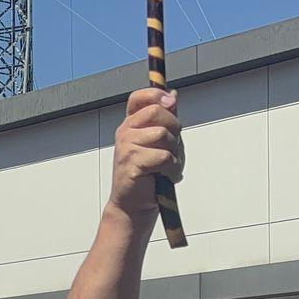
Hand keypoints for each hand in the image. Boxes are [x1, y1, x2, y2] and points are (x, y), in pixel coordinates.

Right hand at [108, 88, 182, 216]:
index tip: (170, 102)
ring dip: (173, 152)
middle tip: (171, 146)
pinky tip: (165, 175)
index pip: (139, 97)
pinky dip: (171, 168)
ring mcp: (125, 147)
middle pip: (156, 112)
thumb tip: (173, 95)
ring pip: (161, 135)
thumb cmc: (151, 173)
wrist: (135, 203)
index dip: (155, 94)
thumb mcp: (163, 141)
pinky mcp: (130, 163)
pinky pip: (163, 157)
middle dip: (174, 128)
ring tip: (167, 165)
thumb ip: (167, 119)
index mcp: (132, 124)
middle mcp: (125, 132)